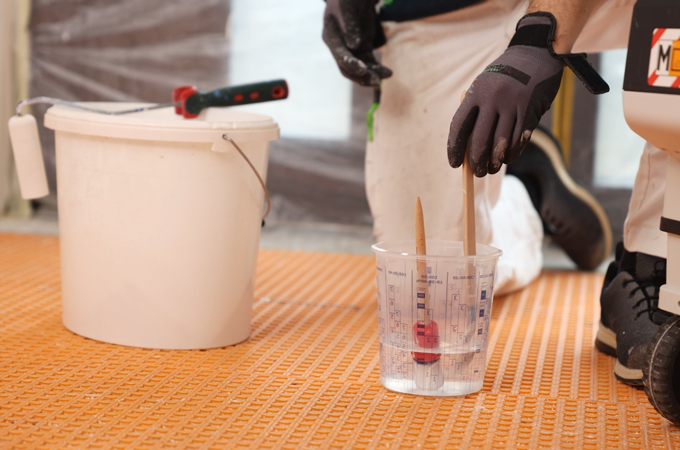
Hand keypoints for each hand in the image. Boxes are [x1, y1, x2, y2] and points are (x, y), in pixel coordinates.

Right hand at [323, 0, 391, 86]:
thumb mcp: (347, 6)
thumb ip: (349, 25)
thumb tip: (354, 45)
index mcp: (331, 36)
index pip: (339, 55)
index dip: (350, 64)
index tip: (363, 70)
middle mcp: (339, 46)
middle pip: (348, 67)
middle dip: (362, 75)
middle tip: (376, 80)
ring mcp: (351, 49)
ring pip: (360, 67)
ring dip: (372, 73)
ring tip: (388, 74)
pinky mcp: (362, 48)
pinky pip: (369, 63)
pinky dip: (377, 69)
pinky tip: (388, 72)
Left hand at [448, 13, 563, 176]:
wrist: (536, 53)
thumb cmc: (506, 75)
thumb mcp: (485, 85)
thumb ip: (477, 110)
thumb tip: (469, 146)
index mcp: (475, 93)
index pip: (459, 126)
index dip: (454, 148)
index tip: (454, 163)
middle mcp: (492, 99)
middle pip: (479, 140)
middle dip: (476, 161)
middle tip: (478, 172)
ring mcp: (512, 105)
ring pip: (500, 144)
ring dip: (495, 162)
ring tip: (492, 168)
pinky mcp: (530, 111)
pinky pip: (518, 139)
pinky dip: (512, 153)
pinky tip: (508, 159)